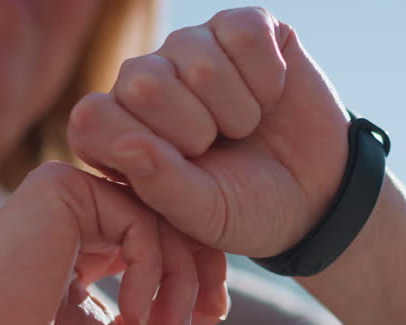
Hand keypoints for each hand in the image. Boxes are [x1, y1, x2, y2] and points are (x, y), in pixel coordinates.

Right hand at [0, 162, 227, 324]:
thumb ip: (163, 318)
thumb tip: (220, 303)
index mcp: (82, 244)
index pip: (158, 240)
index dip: (190, 277)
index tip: (199, 321)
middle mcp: (76, 211)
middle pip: (168, 223)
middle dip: (195, 276)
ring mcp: (68, 193)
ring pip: (161, 220)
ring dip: (178, 280)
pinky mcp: (64, 186)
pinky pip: (141, 219)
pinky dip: (152, 268)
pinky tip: (133, 311)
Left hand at [68, 7, 350, 257]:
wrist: (314, 195)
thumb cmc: (246, 208)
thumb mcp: (203, 215)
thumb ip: (160, 185)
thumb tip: (127, 145)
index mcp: (121, 130)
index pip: (92, 118)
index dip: (143, 144)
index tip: (180, 170)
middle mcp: (147, 81)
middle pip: (144, 81)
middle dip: (196, 128)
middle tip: (217, 148)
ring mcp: (192, 49)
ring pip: (200, 57)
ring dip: (238, 108)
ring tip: (245, 128)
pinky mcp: (241, 28)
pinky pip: (245, 33)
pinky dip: (269, 76)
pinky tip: (270, 96)